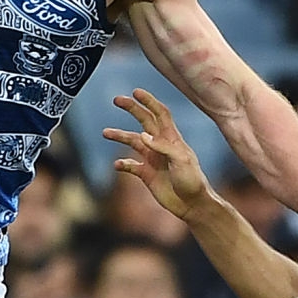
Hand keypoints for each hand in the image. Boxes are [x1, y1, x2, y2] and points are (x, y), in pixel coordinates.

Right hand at [104, 87, 211, 218]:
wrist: (192, 205)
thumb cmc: (192, 181)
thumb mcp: (181, 161)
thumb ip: (163, 147)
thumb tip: (141, 135)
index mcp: (172, 139)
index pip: (160, 114)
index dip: (149, 102)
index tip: (136, 92)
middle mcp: (160, 146)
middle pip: (144, 121)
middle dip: (132, 109)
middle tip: (117, 100)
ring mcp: (152, 159)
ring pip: (132, 142)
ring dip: (119, 136)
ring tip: (105, 132)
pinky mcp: (146, 174)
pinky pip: (130, 165)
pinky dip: (122, 164)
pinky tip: (117, 165)